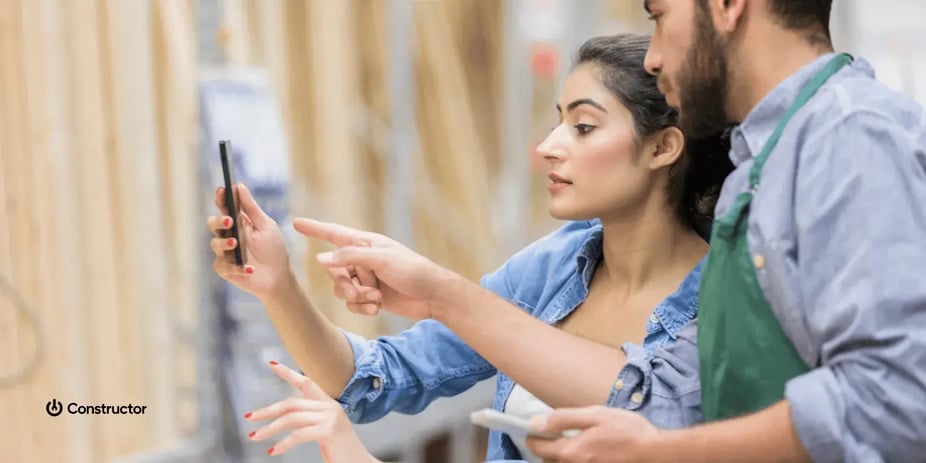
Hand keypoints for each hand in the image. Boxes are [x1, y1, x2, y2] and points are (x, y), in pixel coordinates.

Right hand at [207, 183, 293, 299]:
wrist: (279, 277)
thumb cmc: (273, 249)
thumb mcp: (266, 225)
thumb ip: (251, 208)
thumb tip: (240, 185)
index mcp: (238, 223)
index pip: (224, 207)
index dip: (221, 198)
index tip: (222, 190)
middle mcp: (228, 236)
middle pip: (212, 224)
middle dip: (218, 221)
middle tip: (230, 220)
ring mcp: (225, 253)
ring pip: (214, 244)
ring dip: (225, 243)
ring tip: (237, 243)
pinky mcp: (226, 270)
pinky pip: (223, 266)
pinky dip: (237, 267)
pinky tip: (250, 268)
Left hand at [245, 361, 378, 462]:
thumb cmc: (340, 450)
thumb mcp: (324, 430)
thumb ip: (310, 420)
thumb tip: (285, 418)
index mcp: (329, 404)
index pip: (307, 383)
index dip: (288, 373)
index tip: (272, 364)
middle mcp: (330, 407)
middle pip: (292, 403)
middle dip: (268, 410)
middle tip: (249, 417)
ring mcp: (330, 418)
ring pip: (292, 418)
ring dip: (270, 428)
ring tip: (255, 436)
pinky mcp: (328, 431)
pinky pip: (298, 435)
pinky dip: (283, 443)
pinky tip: (273, 451)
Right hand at [294, 218, 457, 320]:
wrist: (432, 296)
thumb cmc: (412, 270)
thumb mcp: (381, 260)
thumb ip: (350, 258)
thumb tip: (320, 259)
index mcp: (365, 243)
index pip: (334, 234)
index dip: (315, 229)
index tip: (296, 223)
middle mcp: (363, 260)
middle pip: (335, 271)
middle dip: (345, 285)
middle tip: (360, 293)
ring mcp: (366, 279)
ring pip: (342, 290)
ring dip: (356, 298)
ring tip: (375, 300)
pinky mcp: (370, 297)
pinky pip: (352, 304)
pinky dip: (362, 308)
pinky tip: (378, 309)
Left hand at [526, 405, 660, 462]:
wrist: (655, 453)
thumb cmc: (628, 431)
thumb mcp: (594, 415)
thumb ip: (563, 419)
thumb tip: (535, 422)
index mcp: (570, 452)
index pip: (536, 447)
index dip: (533, 435)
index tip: (536, 428)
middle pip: (548, 460)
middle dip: (547, 448)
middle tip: (557, 434)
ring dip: (561, 456)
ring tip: (575, 443)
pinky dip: (576, 459)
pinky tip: (588, 451)